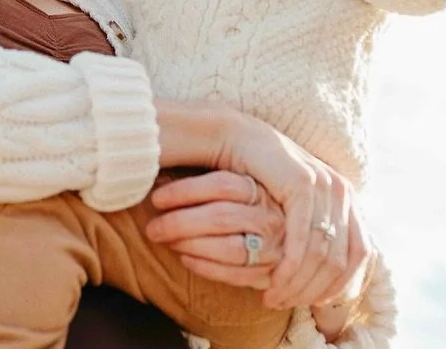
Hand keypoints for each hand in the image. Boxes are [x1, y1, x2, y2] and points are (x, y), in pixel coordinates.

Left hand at [144, 170, 283, 290]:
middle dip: (179, 223)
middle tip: (152, 227)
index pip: (222, 184)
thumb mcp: (239, 182)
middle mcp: (272, 216)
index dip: (185, 191)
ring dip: (189, 245)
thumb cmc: (251, 204)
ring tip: (165, 241)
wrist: (292, 238)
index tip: (156, 198)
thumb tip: (159, 171)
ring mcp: (274, 247)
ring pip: (227, 248)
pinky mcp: (271, 273)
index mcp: (263, 187)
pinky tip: (185, 258)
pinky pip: (234, 274)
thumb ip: (208, 177)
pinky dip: (205, 267)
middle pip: (221, 217)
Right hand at [217, 117, 369, 309]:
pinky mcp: (303, 185)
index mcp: (347, 198)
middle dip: (313, 290)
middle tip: (285, 304)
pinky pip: (301, 240)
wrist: (236, 139)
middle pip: (341, 260)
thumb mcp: (295, 208)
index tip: (313, 304)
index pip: (361, 254)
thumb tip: (327, 278)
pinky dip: (289, 267)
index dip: (340, 285)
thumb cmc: (261, 177)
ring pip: (321, 254)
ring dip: (297, 284)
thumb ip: (314, 233)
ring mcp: (326, 187)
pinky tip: (273, 281)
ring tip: (274, 297)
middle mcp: (343, 191)